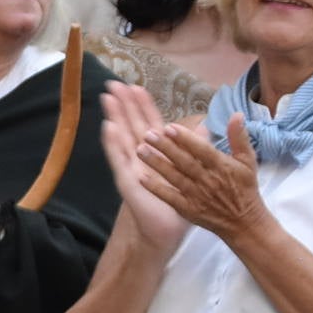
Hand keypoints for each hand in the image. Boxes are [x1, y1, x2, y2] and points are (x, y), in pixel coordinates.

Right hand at [100, 80, 187, 252]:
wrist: (168, 228)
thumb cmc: (179, 201)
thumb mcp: (192, 171)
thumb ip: (196, 148)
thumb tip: (205, 127)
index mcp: (157, 152)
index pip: (148, 122)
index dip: (142, 105)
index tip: (136, 86)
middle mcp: (140, 156)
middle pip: (130, 124)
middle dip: (123, 104)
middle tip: (113, 83)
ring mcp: (130, 166)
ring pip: (121, 136)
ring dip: (114, 116)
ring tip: (107, 97)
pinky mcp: (127, 179)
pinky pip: (118, 158)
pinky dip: (112, 142)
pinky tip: (108, 126)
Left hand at [136, 113, 268, 242]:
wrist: (244, 223)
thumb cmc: (245, 188)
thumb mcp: (247, 161)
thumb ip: (239, 137)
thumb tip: (236, 114)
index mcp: (222, 166)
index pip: (202, 150)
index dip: (186, 139)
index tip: (170, 127)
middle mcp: (208, 180)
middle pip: (184, 162)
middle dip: (165, 147)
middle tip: (148, 134)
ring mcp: (197, 196)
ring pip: (174, 177)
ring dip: (156, 164)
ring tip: (140, 150)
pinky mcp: (189, 209)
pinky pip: (170, 197)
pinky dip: (156, 188)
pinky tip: (142, 178)